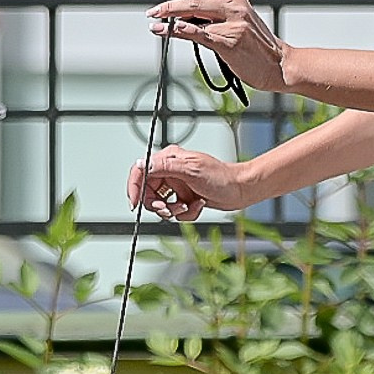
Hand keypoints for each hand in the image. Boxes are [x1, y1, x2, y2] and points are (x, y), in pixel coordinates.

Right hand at [127, 145, 251, 221]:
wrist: (239, 190)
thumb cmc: (220, 178)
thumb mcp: (190, 170)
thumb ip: (164, 167)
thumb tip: (142, 165)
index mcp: (168, 160)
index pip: (140, 171)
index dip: (134, 188)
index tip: (135, 203)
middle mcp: (170, 172)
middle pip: (148, 193)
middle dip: (159, 205)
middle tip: (169, 209)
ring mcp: (177, 186)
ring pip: (161, 205)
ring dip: (174, 210)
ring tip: (188, 206)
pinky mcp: (184, 198)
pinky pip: (175, 212)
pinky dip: (186, 213)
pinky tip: (197, 205)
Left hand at [149, 0, 286, 91]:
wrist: (281, 66)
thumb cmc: (259, 50)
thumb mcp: (240, 26)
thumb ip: (217, 20)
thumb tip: (187, 18)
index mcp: (236, 1)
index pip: (200, 0)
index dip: (178, 4)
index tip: (161, 9)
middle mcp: (235, 8)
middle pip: (194, 4)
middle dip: (169, 8)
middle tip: (152, 13)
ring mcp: (233, 25)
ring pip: (195, 18)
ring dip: (171, 21)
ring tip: (155, 24)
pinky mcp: (230, 42)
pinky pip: (201, 35)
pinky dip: (183, 32)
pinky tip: (170, 30)